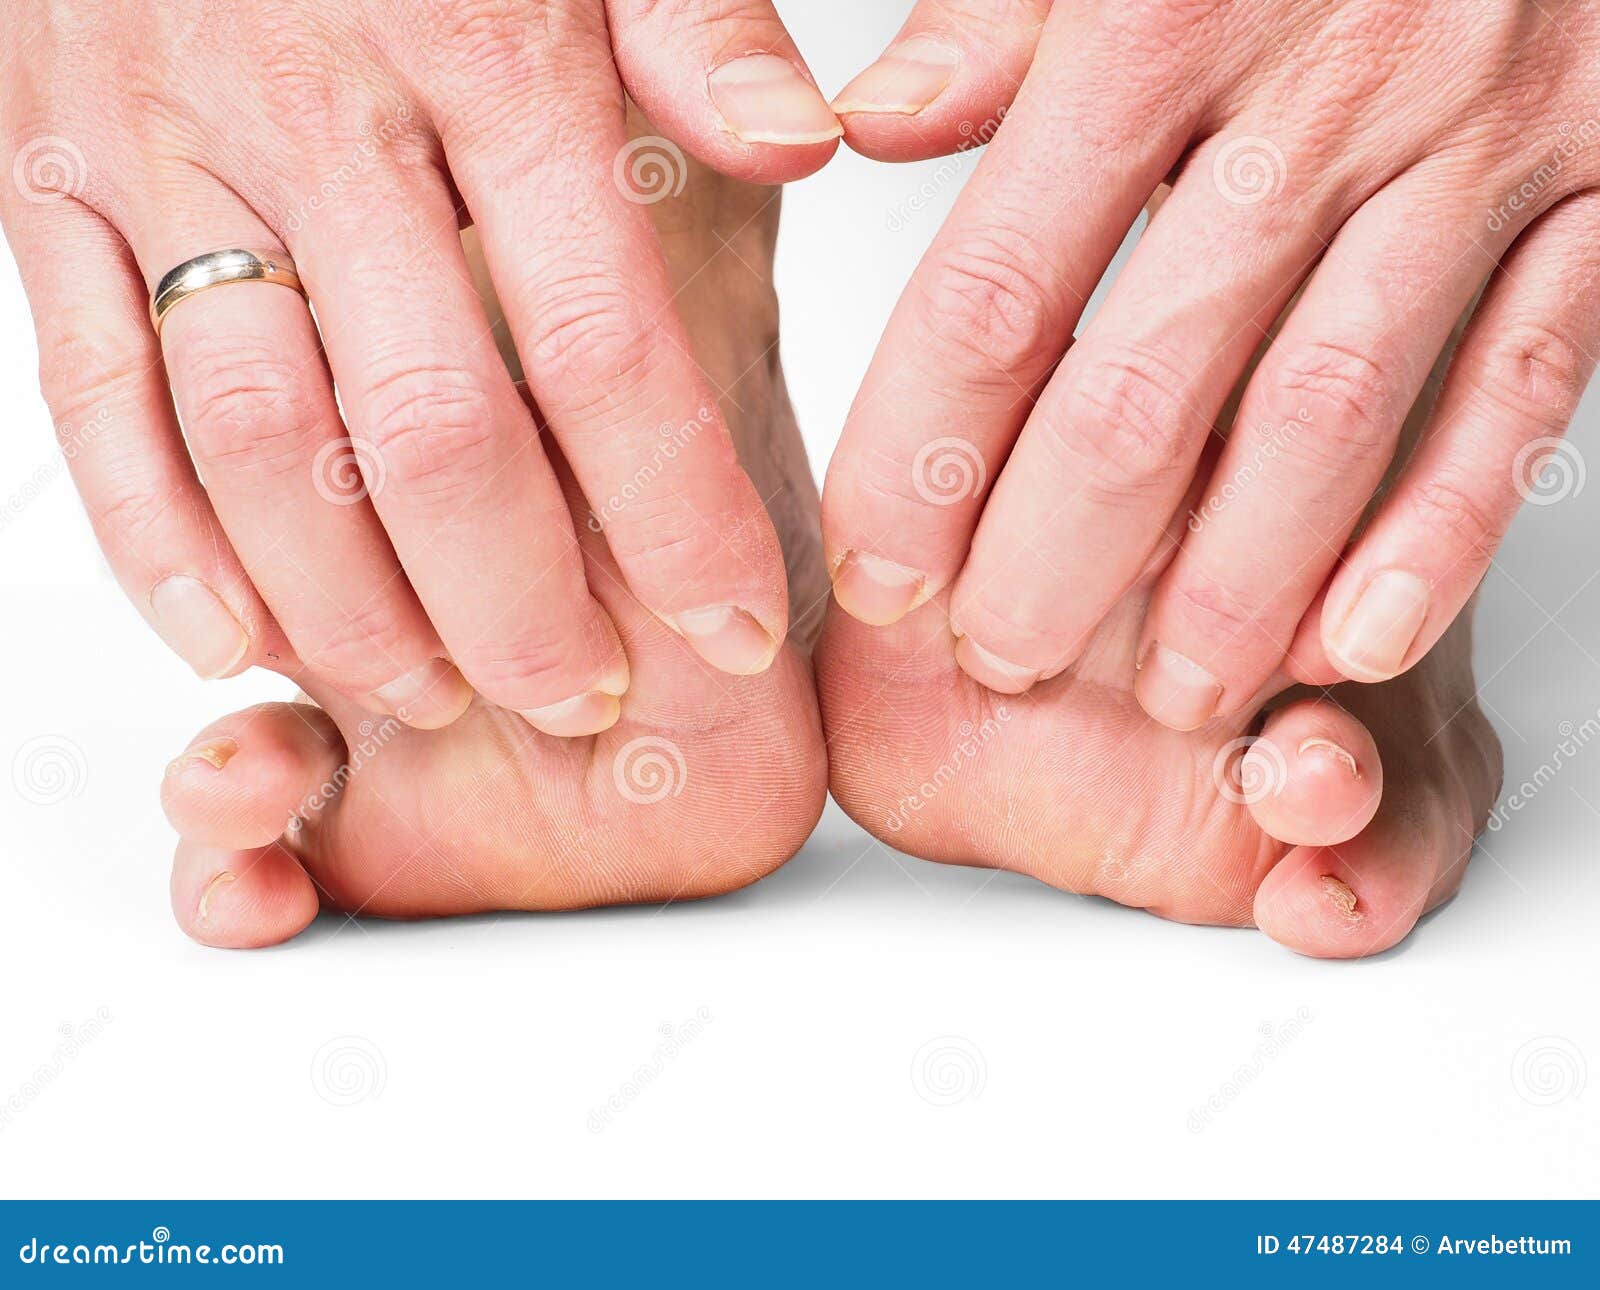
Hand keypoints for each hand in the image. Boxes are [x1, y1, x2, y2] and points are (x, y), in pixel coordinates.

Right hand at [1, 0, 839, 733]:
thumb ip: (694, 31)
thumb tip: (809, 144)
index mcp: (486, 49)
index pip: (605, 343)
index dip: (678, 514)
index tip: (736, 630)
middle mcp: (315, 112)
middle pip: (429, 430)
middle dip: (522, 602)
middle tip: (590, 702)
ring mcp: (158, 149)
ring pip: (255, 438)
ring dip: (350, 600)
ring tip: (437, 694)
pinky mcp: (40, 180)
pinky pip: (85, 390)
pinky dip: (152, 537)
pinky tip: (233, 639)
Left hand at [823, 0, 1599, 728]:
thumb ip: (999, 29)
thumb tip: (870, 128)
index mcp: (1162, 18)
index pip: (1002, 289)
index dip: (928, 451)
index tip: (883, 569)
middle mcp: (1318, 93)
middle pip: (1150, 385)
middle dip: (1060, 554)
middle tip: (1002, 660)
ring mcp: (1472, 146)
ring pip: (1327, 413)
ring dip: (1241, 582)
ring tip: (1176, 696)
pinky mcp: (1597, 186)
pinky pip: (1521, 379)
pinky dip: (1445, 523)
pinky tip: (1363, 636)